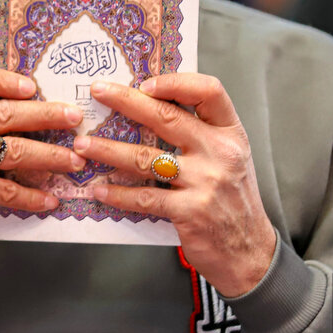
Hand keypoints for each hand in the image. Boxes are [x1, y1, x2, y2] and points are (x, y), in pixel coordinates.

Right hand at [0, 63, 85, 274]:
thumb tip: (16, 104)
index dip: (2, 79)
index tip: (32, 86)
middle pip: (1, 112)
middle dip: (45, 114)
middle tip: (73, 117)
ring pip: (12, 149)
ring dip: (50, 155)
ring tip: (74, 160)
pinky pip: (7, 189)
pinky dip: (32, 196)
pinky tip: (49, 199)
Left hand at [73, 75, 277, 296]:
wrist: (250, 251)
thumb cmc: (233, 200)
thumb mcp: (230, 158)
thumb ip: (201, 133)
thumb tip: (152, 106)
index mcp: (230, 133)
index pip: (209, 91)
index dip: (175, 81)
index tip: (144, 82)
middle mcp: (220, 153)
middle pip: (167, 117)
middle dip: (126, 101)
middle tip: (98, 91)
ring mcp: (205, 182)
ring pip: (145, 158)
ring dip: (108, 150)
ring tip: (82, 146)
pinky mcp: (189, 211)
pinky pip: (144, 197)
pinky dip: (118, 193)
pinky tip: (100, 189)